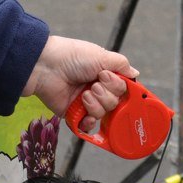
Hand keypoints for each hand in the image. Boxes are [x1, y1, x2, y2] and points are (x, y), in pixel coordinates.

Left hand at [22, 36, 139, 132]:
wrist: (46, 67)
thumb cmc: (72, 57)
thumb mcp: (102, 56)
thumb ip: (121, 65)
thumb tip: (135, 74)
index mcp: (105, 75)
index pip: (123, 89)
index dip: (120, 88)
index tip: (113, 82)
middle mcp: (97, 90)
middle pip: (116, 103)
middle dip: (107, 94)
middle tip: (94, 84)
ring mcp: (86, 103)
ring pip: (104, 114)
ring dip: (96, 104)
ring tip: (84, 94)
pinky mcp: (74, 115)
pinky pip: (89, 126)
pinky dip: (89, 120)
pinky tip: (83, 108)